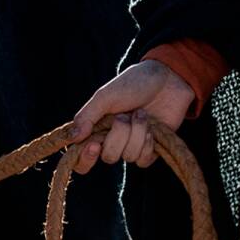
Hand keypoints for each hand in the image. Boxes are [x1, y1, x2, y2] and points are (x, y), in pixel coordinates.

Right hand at [68, 59, 194, 174]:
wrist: (167, 79)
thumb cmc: (134, 83)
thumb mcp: (106, 96)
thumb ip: (87, 117)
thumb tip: (72, 138)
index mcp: (96, 128)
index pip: (82, 157)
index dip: (85, 159)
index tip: (94, 145)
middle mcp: (112, 139)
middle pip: (108, 157)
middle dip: (119, 136)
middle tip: (125, 115)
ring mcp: (132, 145)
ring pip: (129, 156)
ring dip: (137, 133)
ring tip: (142, 114)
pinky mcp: (150, 149)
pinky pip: (143, 160)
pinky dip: (148, 143)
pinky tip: (152, 127)